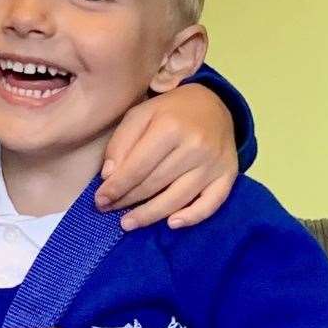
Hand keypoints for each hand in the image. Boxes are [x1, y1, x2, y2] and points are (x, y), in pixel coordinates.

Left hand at [96, 82, 236, 229]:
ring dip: (150, 215)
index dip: (116, 188)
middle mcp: (195, 146)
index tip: (100, 200)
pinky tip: (172, 224)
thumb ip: (121, 143)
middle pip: (154, 184)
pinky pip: (211, 203)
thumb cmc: (170, 111)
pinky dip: (192, 217)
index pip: (137, 168)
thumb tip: (109, 177)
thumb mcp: (140, 115)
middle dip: (128, 201)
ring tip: (129, 223)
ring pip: (177, 198)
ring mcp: (213, 163)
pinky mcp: (227, 174)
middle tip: (108, 210)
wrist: (213, 104)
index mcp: (170, 127)